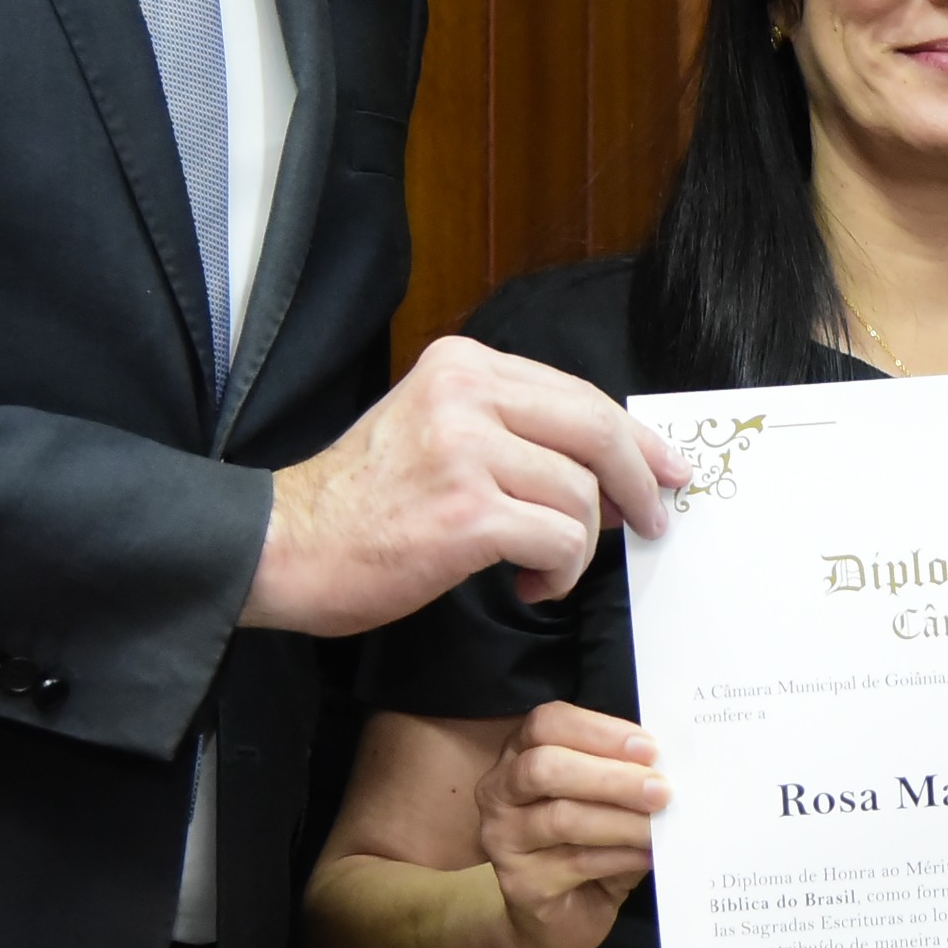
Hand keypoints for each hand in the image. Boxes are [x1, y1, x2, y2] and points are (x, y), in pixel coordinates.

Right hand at [245, 335, 682, 634]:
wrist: (282, 547)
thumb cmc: (361, 503)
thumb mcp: (433, 428)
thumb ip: (509, 428)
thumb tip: (606, 464)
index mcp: (462, 364)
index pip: (578, 393)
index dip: (633, 437)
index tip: (665, 468)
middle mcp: (465, 393)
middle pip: (597, 428)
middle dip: (639, 479)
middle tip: (652, 520)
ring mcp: (465, 450)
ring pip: (580, 494)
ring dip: (579, 545)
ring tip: (545, 567)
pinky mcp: (466, 513)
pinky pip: (559, 539)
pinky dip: (558, 570)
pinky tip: (528, 583)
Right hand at [476, 700, 667, 947]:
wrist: (559, 917)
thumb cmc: (586, 844)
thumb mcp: (603, 799)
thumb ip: (623, 774)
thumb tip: (670, 765)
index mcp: (520, 754)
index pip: (547, 723)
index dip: (599, 731)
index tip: (649, 748)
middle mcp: (500, 792)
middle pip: (545, 767)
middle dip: (611, 777)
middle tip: (660, 790)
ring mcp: (503, 839)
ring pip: (562, 818)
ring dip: (622, 821)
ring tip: (659, 826)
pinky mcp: (520, 883)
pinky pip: (576, 862)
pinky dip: (621, 856)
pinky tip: (647, 855)